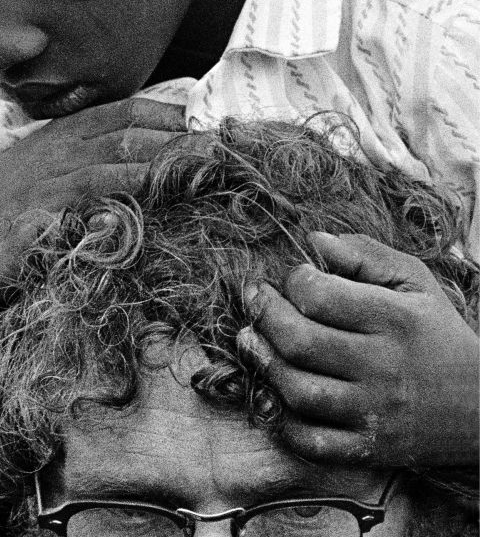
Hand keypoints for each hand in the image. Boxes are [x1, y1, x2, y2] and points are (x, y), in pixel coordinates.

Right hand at [0, 96, 185, 308]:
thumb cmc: (24, 197)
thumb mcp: (58, 160)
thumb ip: (100, 145)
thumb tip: (164, 135)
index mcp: (66, 134)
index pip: (123, 113)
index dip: (166, 116)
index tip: (203, 125)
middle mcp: (56, 155)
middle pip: (121, 140)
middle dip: (170, 145)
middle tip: (213, 154)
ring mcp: (41, 189)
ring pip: (100, 174)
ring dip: (146, 176)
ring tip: (185, 179)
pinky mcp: (26, 227)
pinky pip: (65, 218)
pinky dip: (95, 215)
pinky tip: (125, 220)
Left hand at [237, 232, 478, 470]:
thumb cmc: (438, 332)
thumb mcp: (415, 282)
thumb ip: (365, 255)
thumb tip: (313, 240)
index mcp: (394, 319)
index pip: (320, 296)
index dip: (294, 280)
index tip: (293, 277)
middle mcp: (383, 367)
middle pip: (300, 342)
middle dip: (263, 315)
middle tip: (254, 299)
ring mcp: (375, 413)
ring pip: (299, 392)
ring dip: (264, 364)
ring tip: (251, 341)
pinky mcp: (370, 450)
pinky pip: (312, 444)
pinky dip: (284, 424)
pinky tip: (276, 395)